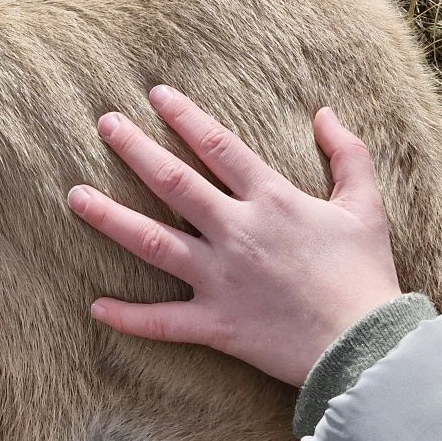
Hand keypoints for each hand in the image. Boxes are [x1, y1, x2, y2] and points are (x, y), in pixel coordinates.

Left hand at [67, 84, 403, 386]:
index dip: (185, 116)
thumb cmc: (366, 274)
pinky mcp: (217, 325)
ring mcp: (221, 279)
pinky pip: (163, 322)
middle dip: (135, 149)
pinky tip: (96, 306)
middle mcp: (238, 232)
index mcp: (272, 199)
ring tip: (75, 196)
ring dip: (110, 217)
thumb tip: (326, 112)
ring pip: (153, 241)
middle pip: (174, 182)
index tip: (156, 94)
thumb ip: (348, 154)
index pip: (217, 145)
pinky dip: (128, 316)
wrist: (365, 345)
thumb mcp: (366, 205)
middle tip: (104, 123)